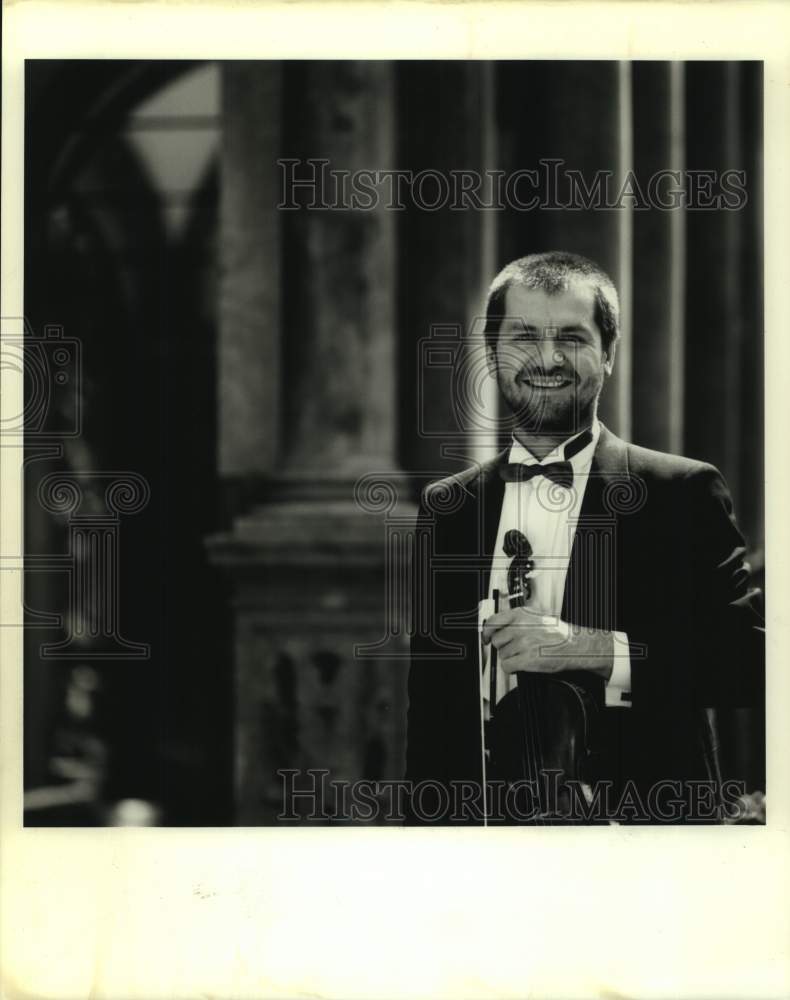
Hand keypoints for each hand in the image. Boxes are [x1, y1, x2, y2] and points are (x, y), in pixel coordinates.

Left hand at [482, 606, 613, 679]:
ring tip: (526, 654)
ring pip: (502, 655)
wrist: (575, 646)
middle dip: (505, 647)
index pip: (492, 622)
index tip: (486, 638)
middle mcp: (520, 628)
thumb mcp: (535, 617)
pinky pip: (507, 666)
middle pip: (497, 641)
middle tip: (518, 648)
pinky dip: (513, 668)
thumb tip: (495, 626)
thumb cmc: (557, 633)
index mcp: (521, 615)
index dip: (487, 632)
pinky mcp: (527, 659)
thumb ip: (516, 620)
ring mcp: (524, 644)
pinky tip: (523, 664)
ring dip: (511, 658)